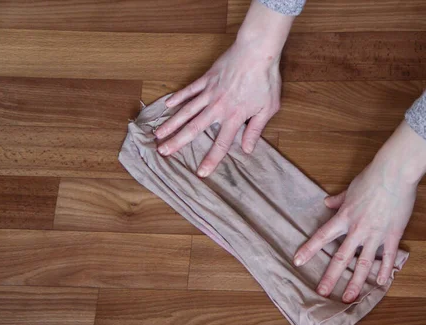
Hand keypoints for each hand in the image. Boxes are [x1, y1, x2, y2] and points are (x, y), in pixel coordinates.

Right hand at [154, 1, 293, 177]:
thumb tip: (247, 149)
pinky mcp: (207, 78)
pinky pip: (189, 90)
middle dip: (177, 142)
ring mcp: (209, 92)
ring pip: (186, 110)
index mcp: (234, 117)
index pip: (221, 143)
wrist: (257, 51)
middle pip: (194, 128)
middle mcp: (217, 107)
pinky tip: (168, 105)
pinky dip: (178, 97)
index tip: (201, 173)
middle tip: (163, 152)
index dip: (211, 160)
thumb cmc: (266, 80)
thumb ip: (255, 129)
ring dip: (172, 123)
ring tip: (158, 134)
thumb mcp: (268, 108)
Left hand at [294, 121, 425, 302]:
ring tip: (348, 298)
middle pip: (341, 257)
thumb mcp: (350, 188)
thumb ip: (338, 200)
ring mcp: (375, 234)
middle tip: (322, 292)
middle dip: (330, 277)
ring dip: (355, 283)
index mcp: (344, 217)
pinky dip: (384, 271)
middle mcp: (357, 229)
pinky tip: (380, 283)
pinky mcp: (393, 234)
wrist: (394, 172)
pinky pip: (387, 257)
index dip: (309, 250)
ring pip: (363, 263)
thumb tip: (326, 203)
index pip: (322, 237)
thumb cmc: (371, 177)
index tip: (297, 262)